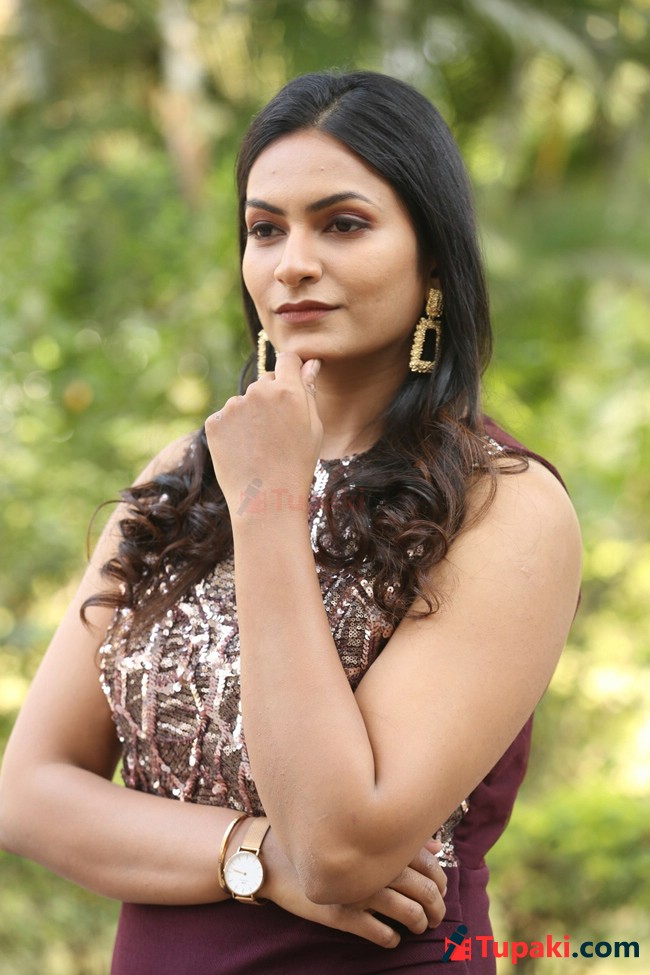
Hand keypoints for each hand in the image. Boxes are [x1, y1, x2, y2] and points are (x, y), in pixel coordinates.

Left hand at [205, 354, 321, 518]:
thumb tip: (311, 364)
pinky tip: (242, 452)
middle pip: (265, 383)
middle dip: (270, 399)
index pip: (287, 359)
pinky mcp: (214, 422)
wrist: (266, 499)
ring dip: (250, 416)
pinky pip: (226, 418)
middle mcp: (259, 392)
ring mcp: (233, 406)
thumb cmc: (297, 465)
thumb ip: (309, 392)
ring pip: (243, 402)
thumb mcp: (313, 428)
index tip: (291, 383)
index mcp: (288, 391)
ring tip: (258, 448)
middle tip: (276, 433)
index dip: (291, 369)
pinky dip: (232, 431)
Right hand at [262, 831, 446, 948]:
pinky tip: (392, 937)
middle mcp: (374, 863)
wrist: (274, 857)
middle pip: (425, 890)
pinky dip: (392, 939)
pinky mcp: (341, 914)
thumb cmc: (320, 840)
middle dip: (437, 908)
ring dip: (419, 923)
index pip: (429, 864)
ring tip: (418, 927)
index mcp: (380, 841)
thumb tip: (436, 847)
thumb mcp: (358, 833)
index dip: (441, 881)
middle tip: (436, 916)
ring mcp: (358, 889)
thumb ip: (398, 838)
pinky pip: (380, 933)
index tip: (441, 890)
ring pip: (409, 913)